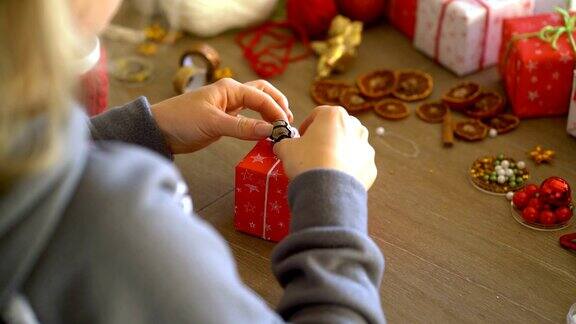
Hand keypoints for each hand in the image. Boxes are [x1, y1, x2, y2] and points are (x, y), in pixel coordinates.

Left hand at [151, 78, 292, 153]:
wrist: (160, 130)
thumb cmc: (182, 120)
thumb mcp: (213, 123)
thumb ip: (242, 127)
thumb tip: (270, 130)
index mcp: (230, 88)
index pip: (261, 96)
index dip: (276, 109)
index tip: (285, 125)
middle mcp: (232, 95)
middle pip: (263, 93)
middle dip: (277, 104)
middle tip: (288, 121)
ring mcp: (229, 107)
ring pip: (256, 105)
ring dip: (269, 113)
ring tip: (281, 126)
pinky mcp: (225, 121)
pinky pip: (248, 119)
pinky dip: (259, 124)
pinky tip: (264, 133)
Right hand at [274, 106, 376, 189]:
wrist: (328, 190)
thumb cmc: (307, 162)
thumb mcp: (286, 148)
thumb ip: (285, 143)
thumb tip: (282, 147)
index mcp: (334, 115)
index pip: (318, 114)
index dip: (307, 126)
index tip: (300, 138)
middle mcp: (355, 127)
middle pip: (338, 129)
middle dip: (327, 138)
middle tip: (313, 152)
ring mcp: (366, 147)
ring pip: (351, 147)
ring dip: (340, 153)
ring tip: (326, 167)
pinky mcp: (371, 167)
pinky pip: (358, 166)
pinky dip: (348, 170)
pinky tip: (336, 179)